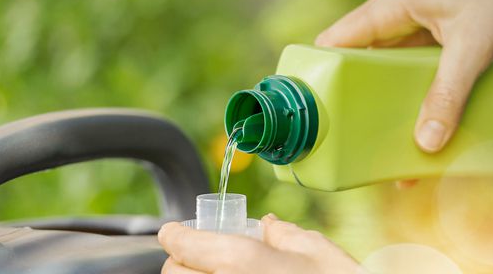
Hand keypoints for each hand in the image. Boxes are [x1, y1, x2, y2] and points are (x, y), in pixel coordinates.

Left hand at [158, 214, 363, 273]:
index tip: (174, 231)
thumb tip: (268, 224)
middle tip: (201, 252)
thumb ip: (285, 235)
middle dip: (183, 259)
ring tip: (219, 272)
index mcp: (241, 262)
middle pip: (174, 273)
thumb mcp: (319, 253)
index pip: (184, 245)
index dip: (175, 234)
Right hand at [316, 0, 492, 153]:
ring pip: (373, 70)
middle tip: (347, 132)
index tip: (317, 107)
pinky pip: (394, 73)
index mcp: (388, 8)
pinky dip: (396, 96)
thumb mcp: (473, 46)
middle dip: (349, 96)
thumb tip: (428, 141)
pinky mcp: (416, 45)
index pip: (334, 40)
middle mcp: (388, 19)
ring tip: (374, 137)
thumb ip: (449, 92)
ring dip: (374, 100)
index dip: (319, 71)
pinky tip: (403, 121)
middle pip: (351, 61)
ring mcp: (401, 32)